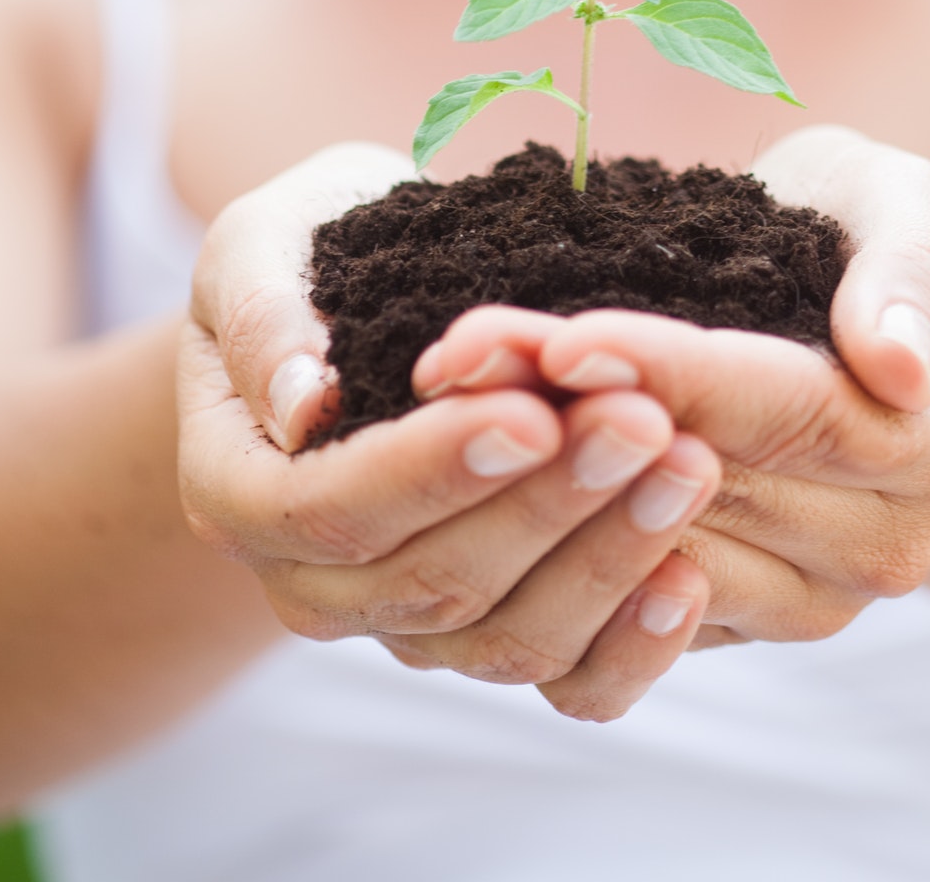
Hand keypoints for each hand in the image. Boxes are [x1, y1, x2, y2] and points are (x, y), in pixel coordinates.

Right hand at [178, 145, 721, 719]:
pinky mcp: (492, 637)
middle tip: (641, 421)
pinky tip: (689, 576)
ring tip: (687, 465)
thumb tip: (304, 404)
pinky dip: (630, 645)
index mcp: (240, 491)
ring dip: (606, 556)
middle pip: (432, 580)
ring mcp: (405, 624)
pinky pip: (564, 683)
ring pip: (505, 637)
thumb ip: (266, 315)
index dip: (431, 470)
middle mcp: (315, 584)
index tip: (528, 412)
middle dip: (546, 502)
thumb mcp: (260, 246)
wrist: (354, 310)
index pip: (331, 508)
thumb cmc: (305, 256)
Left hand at [411, 126, 929, 645]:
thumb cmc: (868, 232)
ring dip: (533, 469)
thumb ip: (914, 269)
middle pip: (706, 481)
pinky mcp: (730, 621)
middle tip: (461, 353)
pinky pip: (622, 610)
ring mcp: (810, 599)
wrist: (846, 310)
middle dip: (575, 412)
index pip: (792, 413)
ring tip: (447, 388)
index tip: (569, 338)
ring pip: (648, 544)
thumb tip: (899, 366)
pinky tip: (461, 459)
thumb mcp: (907, 204)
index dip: (674, 375)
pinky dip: (535, 530)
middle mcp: (888, 546)